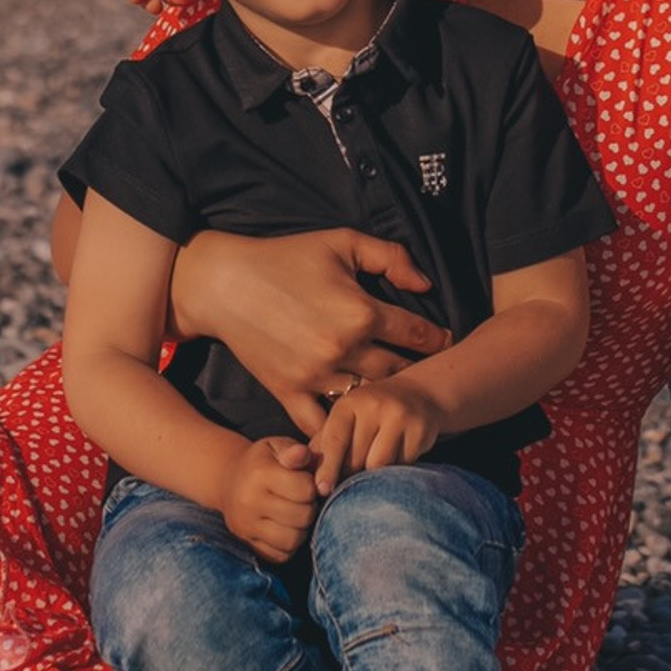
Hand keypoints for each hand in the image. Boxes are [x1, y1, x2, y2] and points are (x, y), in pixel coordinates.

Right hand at [169, 230, 451, 435]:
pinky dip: (339, 428)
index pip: (418, 334)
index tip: (445, 342)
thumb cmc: (286, 256)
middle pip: (398, 372)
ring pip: (366, 398)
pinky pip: (323, 422)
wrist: (225, 283)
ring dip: (382, 400)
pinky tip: (353, 426)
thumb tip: (425, 285)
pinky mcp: (289, 392)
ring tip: (397, 399)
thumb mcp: (342, 242)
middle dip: (416, 372)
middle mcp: (343, 348)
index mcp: (361, 310)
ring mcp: (316, 375)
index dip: (437, 338)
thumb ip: (390, 257)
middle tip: (428, 374)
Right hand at [219, 438, 318, 562]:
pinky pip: (280, 555)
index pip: (304, 489)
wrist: (228, 479)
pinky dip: (289, 545)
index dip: (312, 486)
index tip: (305, 481)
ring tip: (296, 514)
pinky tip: (286, 527)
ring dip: (302, 529)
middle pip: (302, 516)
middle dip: (310, 508)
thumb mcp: (276, 447)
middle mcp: (249, 502)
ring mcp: (246, 526)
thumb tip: (302, 454)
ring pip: (292, 539)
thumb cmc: (262, 461)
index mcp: (259, 474)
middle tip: (303, 500)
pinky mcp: (247, 543)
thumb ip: (293, 451)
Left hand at [311, 382, 446, 493]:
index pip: (335, 440)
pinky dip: (397, 468)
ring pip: (379, 465)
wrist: (418, 394)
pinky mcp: (420, 430)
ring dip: (374, 473)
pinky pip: (403, 464)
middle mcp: (374, 405)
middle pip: (356, 458)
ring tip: (374, 465)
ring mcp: (399, 416)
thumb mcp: (346, 418)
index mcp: (349, 403)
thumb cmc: (372, 413)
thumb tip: (303, 472)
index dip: (327, 467)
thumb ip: (324, 443)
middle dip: (352, 473)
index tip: (322, 489)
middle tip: (353, 477)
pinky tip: (398, 455)